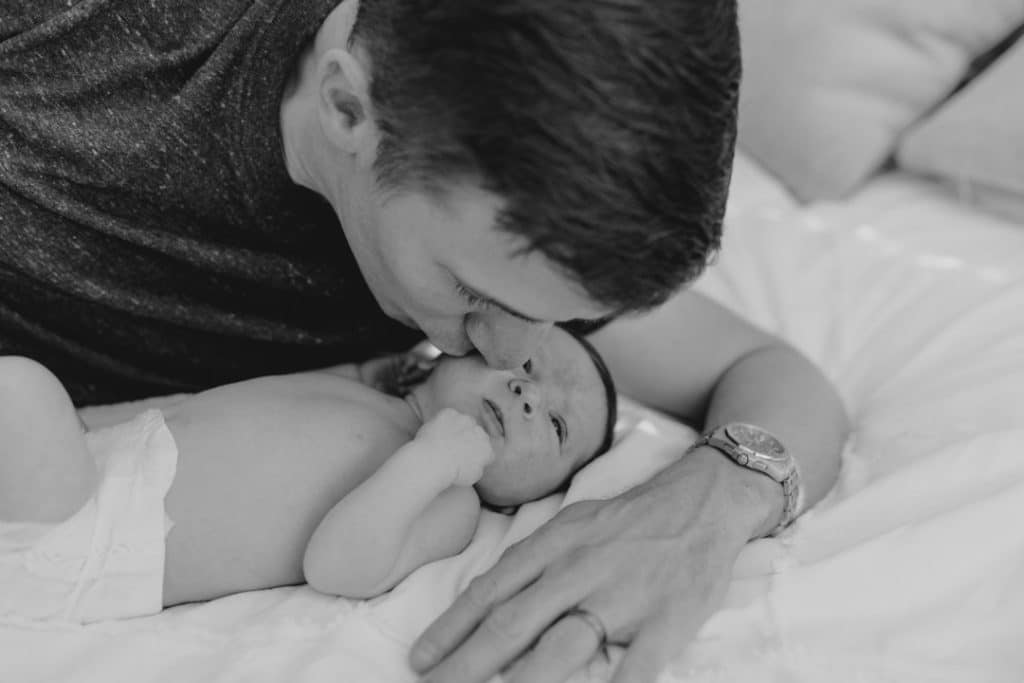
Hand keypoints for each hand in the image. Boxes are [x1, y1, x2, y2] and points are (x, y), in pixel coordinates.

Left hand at [409, 448, 776, 682]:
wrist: (703, 501)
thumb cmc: (629, 520)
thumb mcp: (572, 524)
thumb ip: (534, 562)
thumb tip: (488, 601)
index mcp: (554, 544)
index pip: (491, 590)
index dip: (451, 627)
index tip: (421, 657)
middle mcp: (579, 570)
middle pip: (511, 625)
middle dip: (466, 664)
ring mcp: (622, 598)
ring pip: (560, 648)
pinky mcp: (665, 623)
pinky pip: (632, 670)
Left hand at [415, 408, 495, 486]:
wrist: (434, 460)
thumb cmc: (450, 473)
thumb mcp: (472, 477)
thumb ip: (479, 467)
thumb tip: (477, 462)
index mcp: (488, 449)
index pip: (486, 450)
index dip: (476, 454)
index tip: (465, 459)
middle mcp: (480, 431)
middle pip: (476, 433)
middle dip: (468, 439)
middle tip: (453, 449)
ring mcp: (465, 420)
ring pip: (463, 422)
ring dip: (457, 429)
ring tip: (443, 441)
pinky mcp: (450, 413)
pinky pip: (448, 415)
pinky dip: (443, 422)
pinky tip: (436, 433)